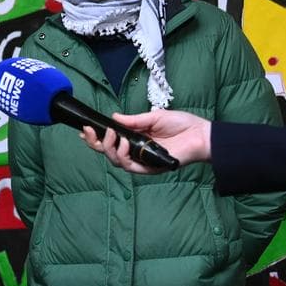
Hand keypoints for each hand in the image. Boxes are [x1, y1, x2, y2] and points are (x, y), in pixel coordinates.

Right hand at [81, 109, 211, 173]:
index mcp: (135, 140)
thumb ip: (133, 120)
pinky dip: (124, 155)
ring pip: (116, 161)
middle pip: (108, 154)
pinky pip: (131, 167)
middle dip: (96, 144)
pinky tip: (124, 143)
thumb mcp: (154, 116)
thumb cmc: (182, 125)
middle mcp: (136, 152)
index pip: (111, 142)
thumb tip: (113, 117)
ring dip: (109, 148)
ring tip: (112, 134)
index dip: (96, 138)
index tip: (85, 129)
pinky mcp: (150, 168)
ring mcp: (142, 162)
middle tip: (91, 131)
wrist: (201, 134)